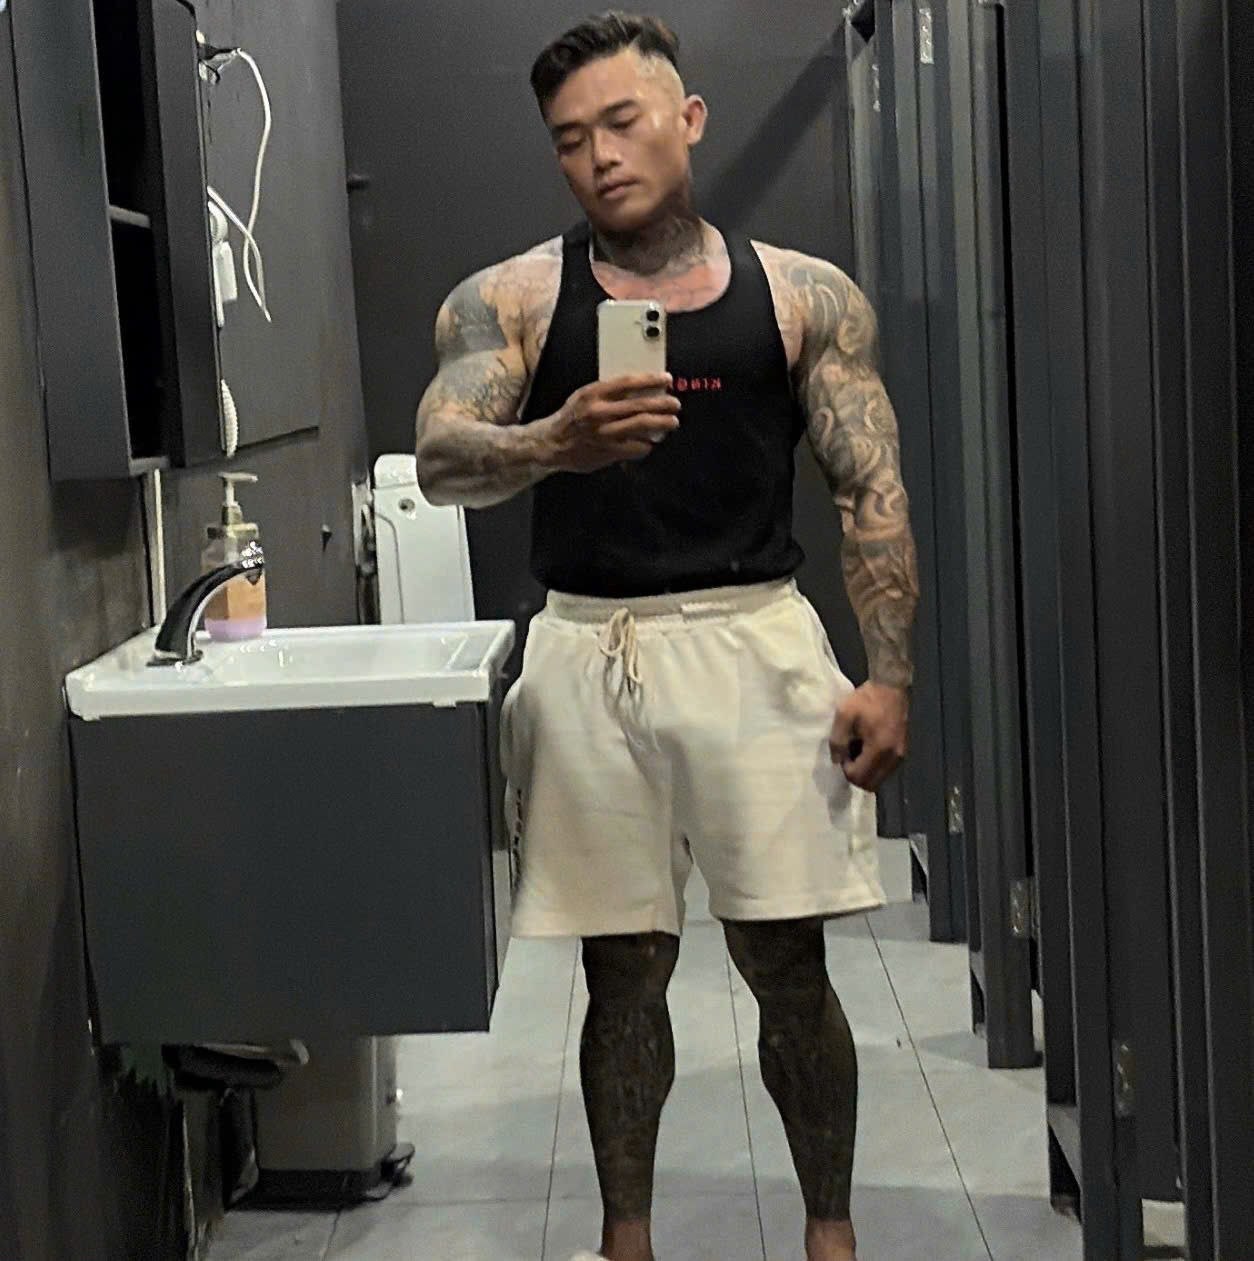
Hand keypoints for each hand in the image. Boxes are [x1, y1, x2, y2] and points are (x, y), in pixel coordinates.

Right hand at [541, 374, 680, 472]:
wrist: (551, 444)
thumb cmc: (571, 418)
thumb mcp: (584, 396)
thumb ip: (608, 392)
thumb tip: (639, 388)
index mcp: (593, 394)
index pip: (628, 382)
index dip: (651, 380)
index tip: (666, 379)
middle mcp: (599, 413)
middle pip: (640, 405)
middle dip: (663, 404)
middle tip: (675, 404)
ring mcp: (605, 433)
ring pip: (642, 426)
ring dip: (662, 424)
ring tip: (672, 422)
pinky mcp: (608, 452)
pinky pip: (636, 448)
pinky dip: (647, 444)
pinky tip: (650, 442)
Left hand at [830, 682, 909, 791]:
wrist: (891, 686)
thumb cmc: (866, 699)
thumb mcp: (844, 714)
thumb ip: (837, 740)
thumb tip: (836, 761)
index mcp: (879, 748)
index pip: (859, 777)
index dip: (846, 769)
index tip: (843, 753)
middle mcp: (893, 757)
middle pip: (871, 784)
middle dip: (856, 775)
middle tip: (848, 756)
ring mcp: (900, 756)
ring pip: (879, 780)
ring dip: (866, 772)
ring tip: (858, 750)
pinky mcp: (902, 752)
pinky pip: (885, 771)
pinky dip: (874, 766)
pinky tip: (868, 748)